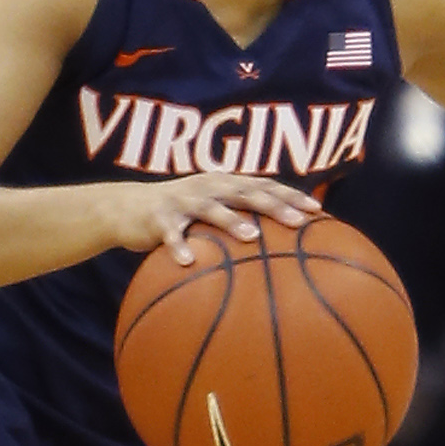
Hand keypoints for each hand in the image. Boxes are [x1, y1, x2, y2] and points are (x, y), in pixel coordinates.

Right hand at [119, 174, 317, 265]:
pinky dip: (178, 246)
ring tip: (253, 237)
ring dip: (232, 221)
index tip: (318, 210)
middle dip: (274, 206)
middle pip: (245, 192)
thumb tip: (282, 244)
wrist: (127, 208)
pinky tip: (188, 261)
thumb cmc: (181, 215)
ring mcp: (183, 199)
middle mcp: (208, 186)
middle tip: (298, 223)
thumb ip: (242, 220)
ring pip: (211, 208)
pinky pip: (170, 233)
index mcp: (225, 184)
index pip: (264, 185)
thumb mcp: (213, 211)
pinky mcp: (158, 216)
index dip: (291, 195)